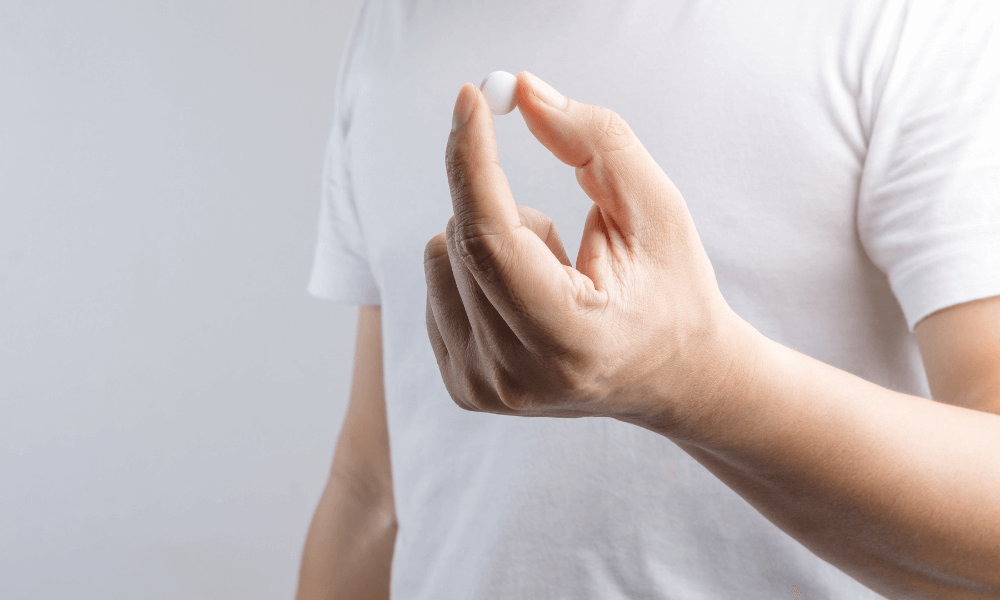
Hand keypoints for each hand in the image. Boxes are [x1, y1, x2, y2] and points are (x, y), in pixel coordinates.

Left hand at [424, 72, 757, 435]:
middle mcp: (515, 374)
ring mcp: (482, 386)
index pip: (493, 241)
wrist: (673, 380)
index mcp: (570, 338)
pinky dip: (479, 269)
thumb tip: (523, 91)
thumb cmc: (672, 291)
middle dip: (502, 203)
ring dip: (493, 240)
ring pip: (441, 255)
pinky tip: (530, 300)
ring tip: (555, 278)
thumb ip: (596, 142)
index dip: (474, 162)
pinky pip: (437, 283)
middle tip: (564, 241)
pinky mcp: (462, 385)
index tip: (470, 99)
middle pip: (463, 240)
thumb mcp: (657, 209)